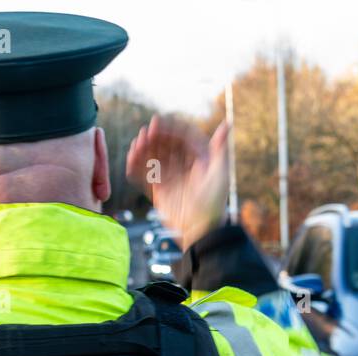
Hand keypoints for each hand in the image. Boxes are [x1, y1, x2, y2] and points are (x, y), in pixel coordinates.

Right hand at [125, 115, 228, 249]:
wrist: (200, 231)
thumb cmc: (214, 204)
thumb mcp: (220, 174)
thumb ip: (220, 149)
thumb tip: (227, 123)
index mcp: (200, 159)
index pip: (183, 138)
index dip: (170, 130)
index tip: (157, 124)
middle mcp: (185, 166)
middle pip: (167, 146)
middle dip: (155, 139)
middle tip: (145, 133)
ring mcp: (171, 177)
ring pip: (155, 159)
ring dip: (144, 150)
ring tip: (135, 145)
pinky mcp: (160, 190)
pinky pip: (146, 176)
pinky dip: (137, 167)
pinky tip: (130, 159)